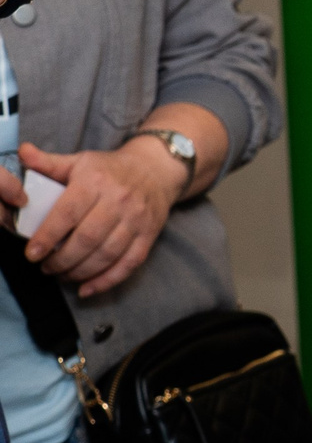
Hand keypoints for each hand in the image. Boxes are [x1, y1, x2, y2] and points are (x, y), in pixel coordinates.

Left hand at [18, 136, 188, 295]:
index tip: (32, 253)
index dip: (48, 236)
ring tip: (62, 275)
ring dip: (80, 271)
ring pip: (107, 254)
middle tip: (45, 268)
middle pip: (87, 238)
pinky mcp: (149, 235)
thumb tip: (22, 152)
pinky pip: (129, 264)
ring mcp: (137, 220)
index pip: (68, 213)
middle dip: (62, 259)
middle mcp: (119, 201)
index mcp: (96, 182)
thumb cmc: (111, 169)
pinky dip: (108, 281)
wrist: (157, 170)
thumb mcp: (80, 161)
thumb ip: (48, 162)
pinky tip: (87, 289)